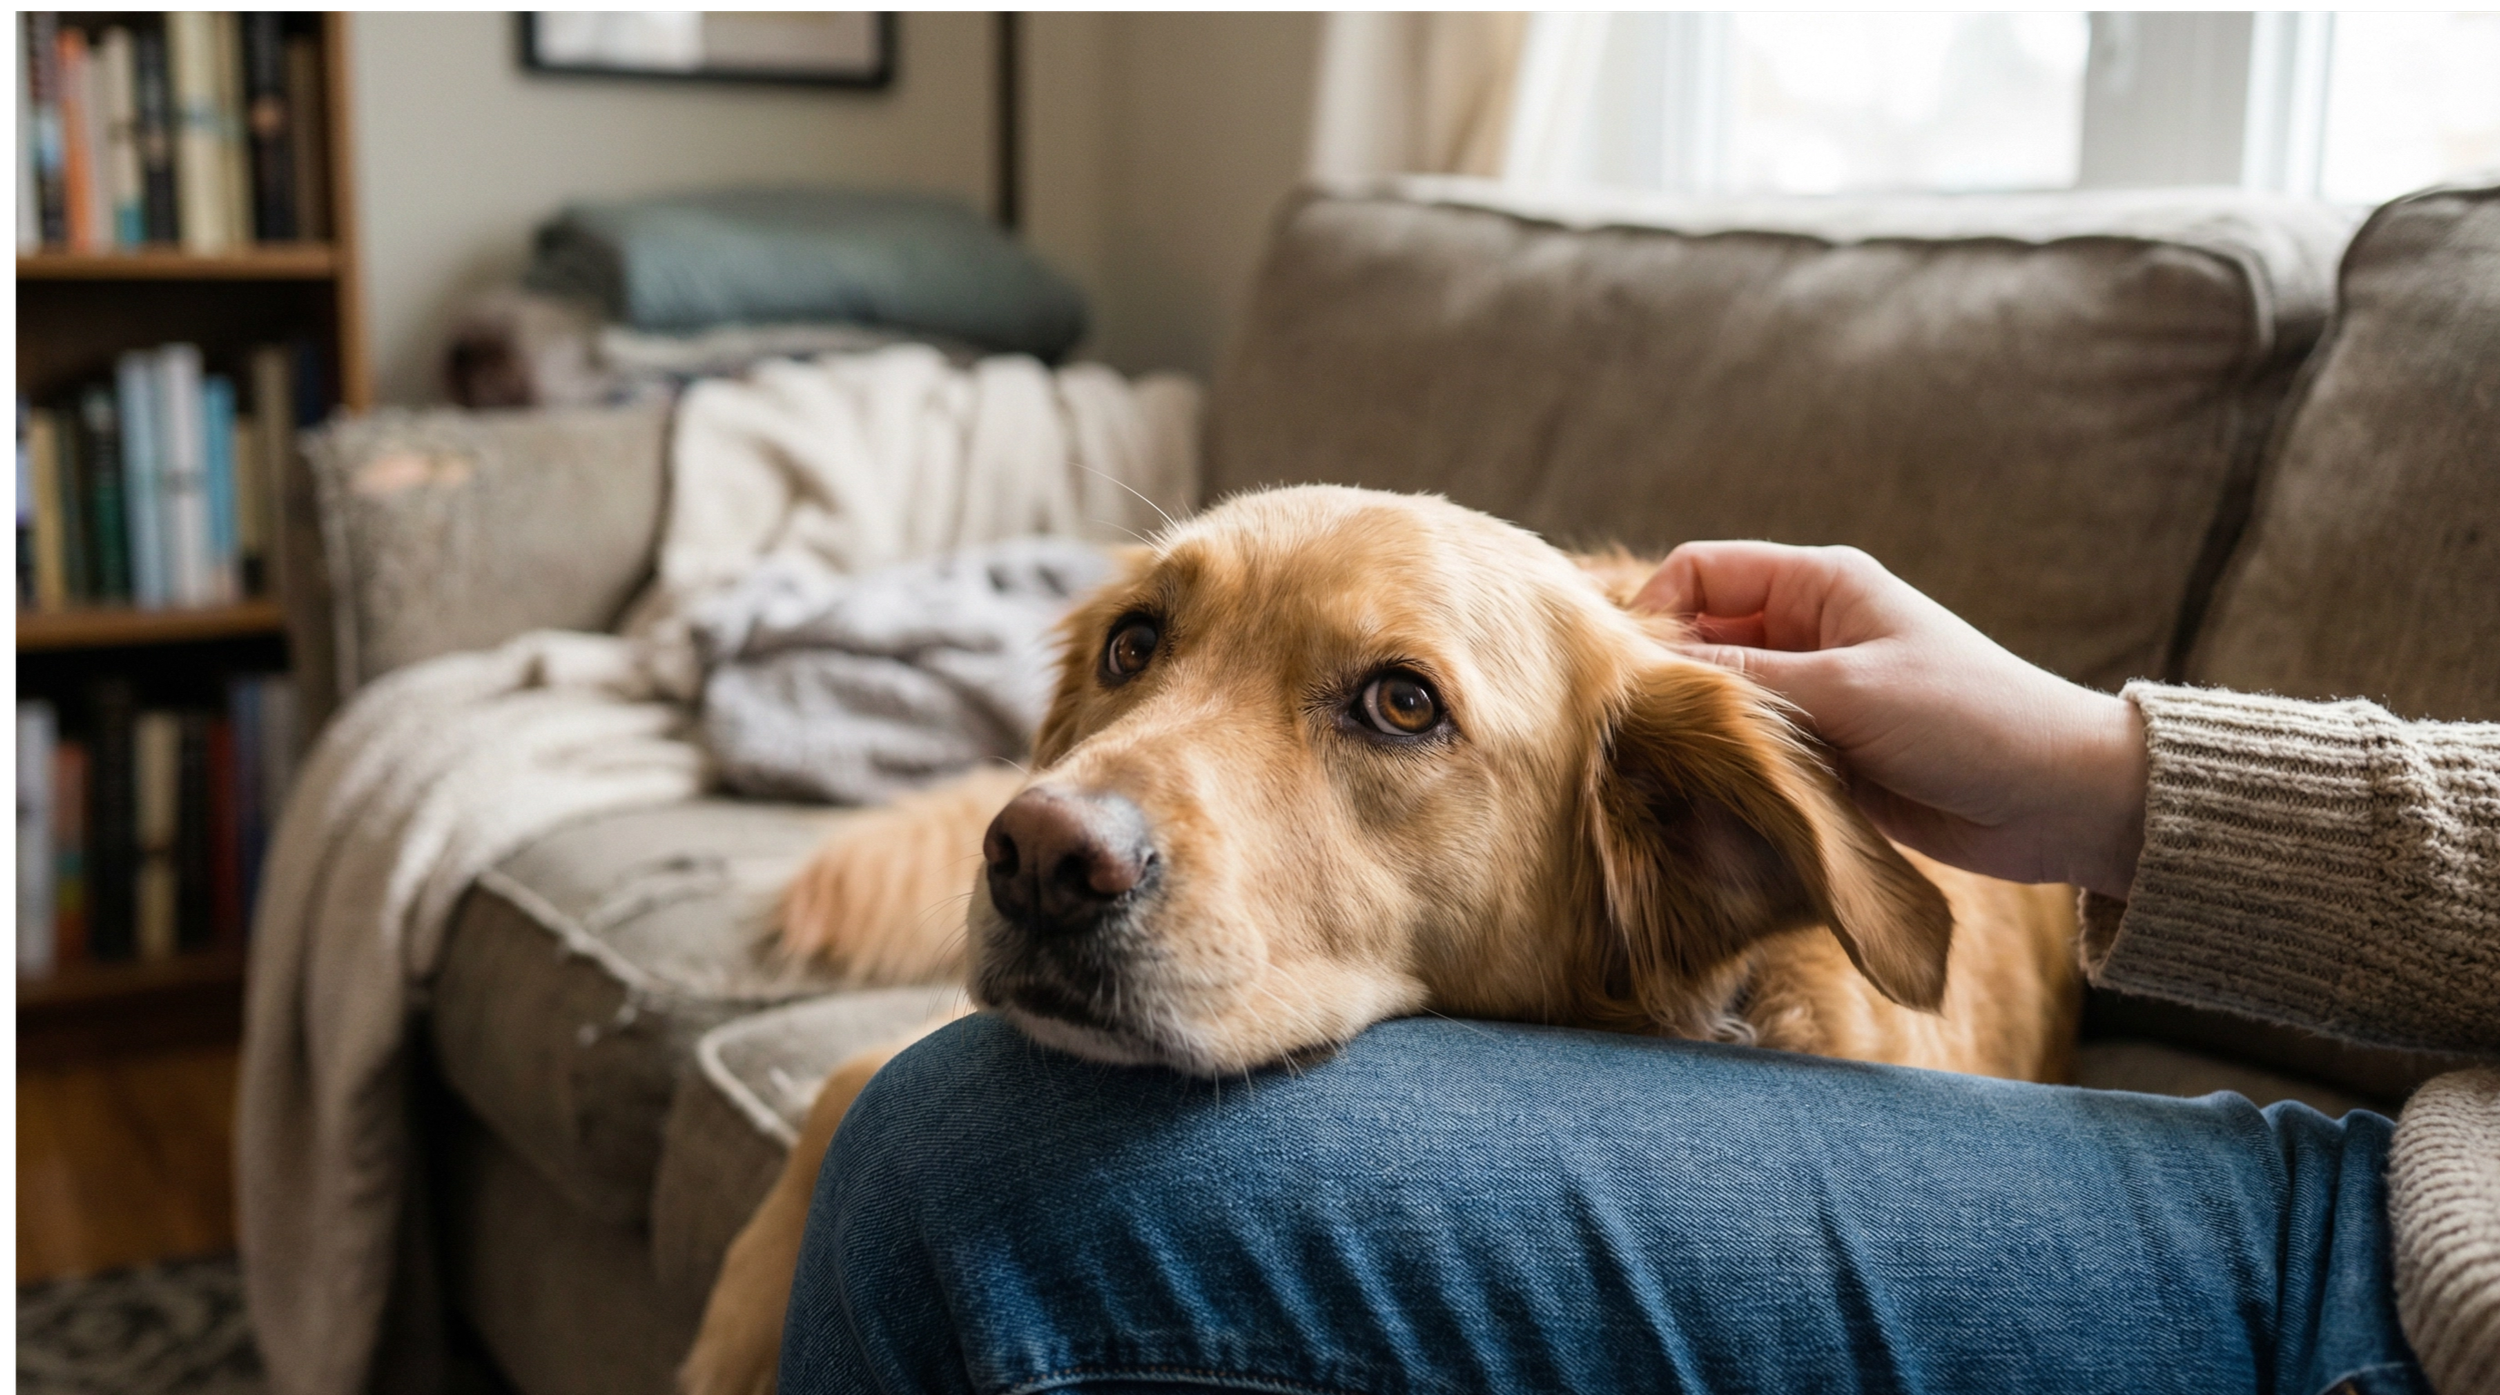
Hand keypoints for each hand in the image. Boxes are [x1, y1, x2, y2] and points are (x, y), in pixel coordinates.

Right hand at [1635, 542, 2146, 898]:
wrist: (2058, 798)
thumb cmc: (1967, 719)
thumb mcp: (1847, 692)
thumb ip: (1743, 684)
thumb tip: (1646, 679)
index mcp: (1817, 586)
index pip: (1700, 573)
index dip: (1652, 611)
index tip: (1627, 675)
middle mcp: (1808, 634)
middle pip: (1700, 643)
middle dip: (1667, 687)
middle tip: (1634, 738)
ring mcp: (1815, 698)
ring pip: (1722, 709)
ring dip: (1698, 742)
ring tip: (1671, 783)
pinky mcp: (1825, 758)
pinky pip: (1752, 759)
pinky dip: (1728, 781)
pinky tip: (1710, 813)